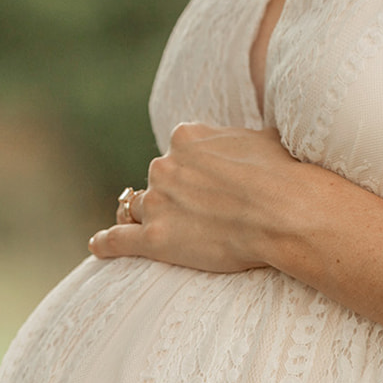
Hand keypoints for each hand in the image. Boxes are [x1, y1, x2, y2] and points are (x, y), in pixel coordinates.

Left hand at [88, 122, 312, 271]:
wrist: (286, 213)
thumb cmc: (284, 176)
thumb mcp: (262, 136)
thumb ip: (239, 138)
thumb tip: (249, 139)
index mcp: (186, 137)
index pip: (178, 152)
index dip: (193, 171)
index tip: (209, 185)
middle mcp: (165, 164)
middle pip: (160, 181)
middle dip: (175, 195)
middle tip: (204, 214)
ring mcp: (157, 202)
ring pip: (138, 208)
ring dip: (149, 217)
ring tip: (160, 229)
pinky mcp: (155, 238)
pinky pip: (119, 239)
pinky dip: (106, 242)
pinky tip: (97, 246)